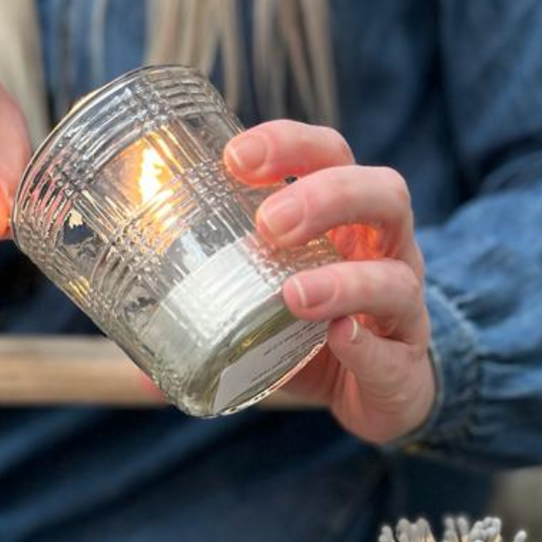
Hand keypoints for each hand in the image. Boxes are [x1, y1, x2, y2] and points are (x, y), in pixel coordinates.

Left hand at [225, 121, 434, 444]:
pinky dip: (365, 344)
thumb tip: (136, 365)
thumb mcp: (270, 316)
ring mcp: (403, 309)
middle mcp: (385, 252)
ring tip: (294, 296)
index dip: (289, 145)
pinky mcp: (406, 364)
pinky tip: (338, 339)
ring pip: (395, 276)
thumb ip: (214, 322)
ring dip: (344, 280)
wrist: (385, 396)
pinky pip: (393, 349)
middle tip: (268, 224)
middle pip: (382, 194)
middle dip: (326, 197)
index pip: (330, 157)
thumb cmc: (321, 339)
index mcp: (347, 223)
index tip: (235, 157)